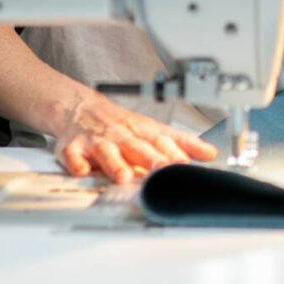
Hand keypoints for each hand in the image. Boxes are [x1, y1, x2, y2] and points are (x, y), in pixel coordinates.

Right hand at [54, 92, 215, 182]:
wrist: (81, 107)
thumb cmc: (121, 123)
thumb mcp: (153, 128)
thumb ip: (181, 142)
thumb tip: (210, 154)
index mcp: (142, 131)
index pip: (162, 140)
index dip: (175, 152)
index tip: (186, 165)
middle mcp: (122, 135)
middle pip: (137, 147)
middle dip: (150, 159)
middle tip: (162, 171)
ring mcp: (97, 141)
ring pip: (107, 152)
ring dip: (115, 164)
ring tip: (124, 176)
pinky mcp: (73, 147)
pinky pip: (73, 155)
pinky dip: (76, 163)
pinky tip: (82, 171)